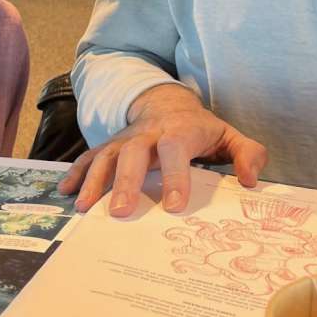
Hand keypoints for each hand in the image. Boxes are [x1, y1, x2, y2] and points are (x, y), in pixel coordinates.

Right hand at [57, 83, 265, 217]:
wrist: (168, 103)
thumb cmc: (201, 130)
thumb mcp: (229, 137)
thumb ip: (248, 155)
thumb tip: (251, 181)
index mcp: (180, 132)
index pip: (176, 151)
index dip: (174, 177)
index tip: (172, 206)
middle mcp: (148, 134)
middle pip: (134, 153)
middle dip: (127, 181)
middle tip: (122, 212)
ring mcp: (125, 139)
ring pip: (106, 155)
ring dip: (95, 180)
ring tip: (85, 208)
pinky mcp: (109, 145)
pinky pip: (89, 156)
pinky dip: (77, 173)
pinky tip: (66, 193)